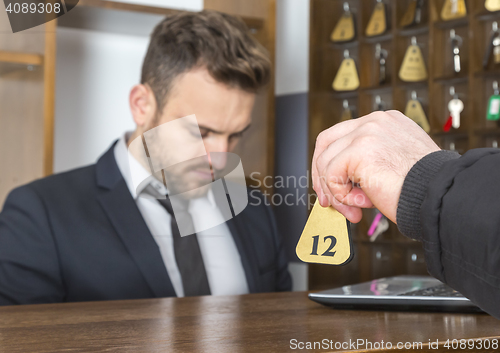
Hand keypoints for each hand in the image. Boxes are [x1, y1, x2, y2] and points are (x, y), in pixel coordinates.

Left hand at [312, 110, 439, 222]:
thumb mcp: (391, 167)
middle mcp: (374, 122)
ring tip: (357, 207)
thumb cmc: (423, 188)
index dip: (331, 163)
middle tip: (328, 200)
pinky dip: (341, 195)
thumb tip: (339, 183)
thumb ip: (366, 166)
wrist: (439, 197)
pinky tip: (363, 202)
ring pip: (325, 162)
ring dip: (336, 192)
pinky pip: (331, 175)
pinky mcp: (359, 149)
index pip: (342, 136)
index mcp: (384, 123)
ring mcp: (366, 132)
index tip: (332, 187)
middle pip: (325, 142)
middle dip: (321, 175)